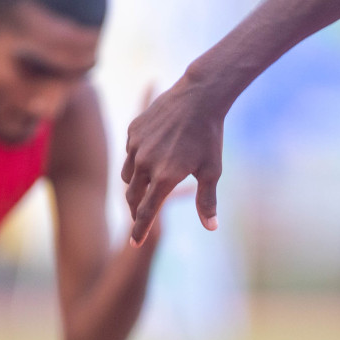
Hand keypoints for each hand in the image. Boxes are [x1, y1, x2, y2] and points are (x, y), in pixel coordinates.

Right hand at [122, 75, 227, 244]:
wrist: (198, 96)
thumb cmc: (209, 136)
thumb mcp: (212, 171)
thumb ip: (207, 201)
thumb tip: (211, 228)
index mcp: (164, 177)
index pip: (147, 213)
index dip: (140, 230)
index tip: (135, 243)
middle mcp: (145, 163)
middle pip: (132, 197)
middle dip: (136, 211)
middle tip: (139, 220)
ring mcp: (136, 146)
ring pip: (127, 176)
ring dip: (134, 187)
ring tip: (143, 191)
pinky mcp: (132, 131)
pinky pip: (129, 154)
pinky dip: (135, 162)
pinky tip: (146, 161)